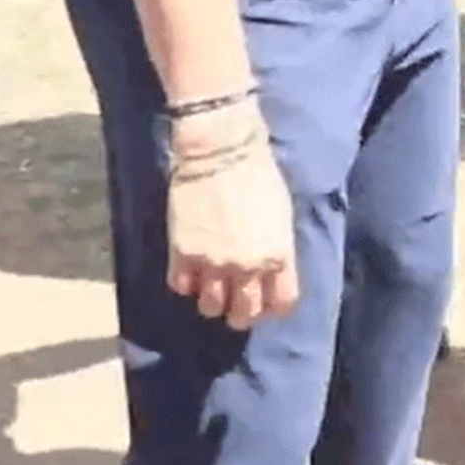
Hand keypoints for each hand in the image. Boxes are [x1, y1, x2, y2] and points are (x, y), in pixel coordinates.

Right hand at [167, 127, 297, 331]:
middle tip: (235, 301)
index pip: (282, 303)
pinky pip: (181, 286)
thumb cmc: (259, 174)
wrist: (221, 150)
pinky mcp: (182, 253)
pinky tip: (189, 268)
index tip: (267, 301)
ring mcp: (212, 264)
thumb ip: (277, 248)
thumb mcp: (282, 215)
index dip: (274, 306)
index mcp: (278, 256)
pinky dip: (185, 281)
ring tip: (210, 286)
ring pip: (210, 307)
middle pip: (244, 314)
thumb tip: (271, 270)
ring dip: (212, 300)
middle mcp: (247, 267)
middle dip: (241, 312)